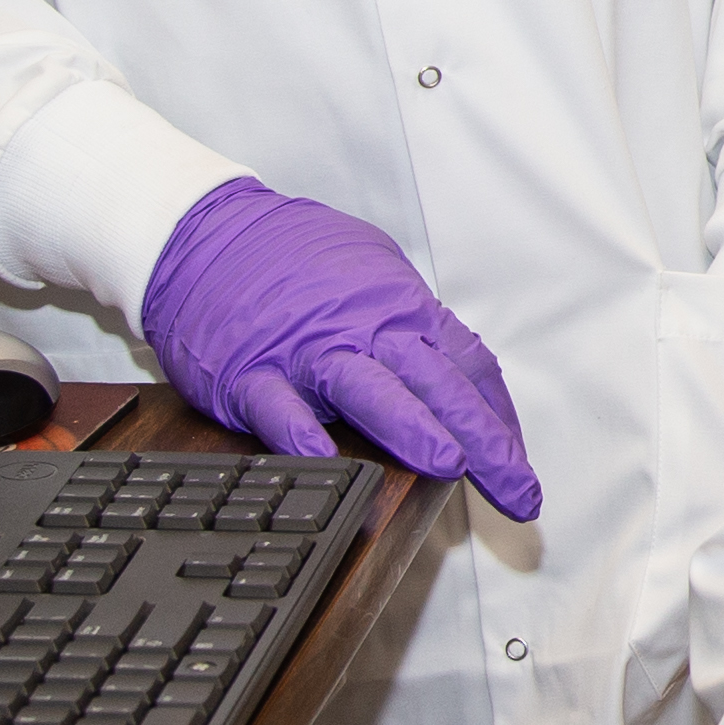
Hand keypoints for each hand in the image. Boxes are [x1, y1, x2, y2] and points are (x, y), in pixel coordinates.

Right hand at [137, 180, 541, 518]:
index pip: (468, 365)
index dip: (500, 418)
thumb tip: (455, 372)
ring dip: (413, 427)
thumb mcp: (369, 272)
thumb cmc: (292, 258)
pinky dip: (301, 433)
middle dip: (484, 440)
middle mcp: (364, 327)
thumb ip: (409, 324)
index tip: (517, 463)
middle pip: (438, 383)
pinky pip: (278, 407)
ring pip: (369, 389)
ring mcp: (306, 351)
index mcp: (399, 307)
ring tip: (450, 464)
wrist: (205, 234)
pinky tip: (326, 463)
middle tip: (518, 491)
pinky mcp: (249, 372)